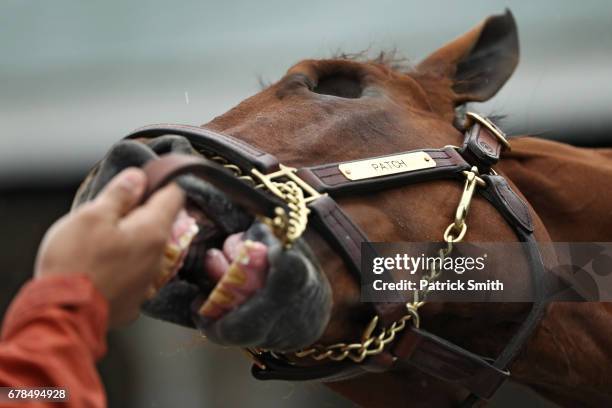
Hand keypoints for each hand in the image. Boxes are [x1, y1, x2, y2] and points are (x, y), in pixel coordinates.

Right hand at [34, 168, 184, 326]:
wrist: (62, 316)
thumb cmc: (75, 264)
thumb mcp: (92, 216)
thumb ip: (120, 194)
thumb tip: (138, 178)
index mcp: (153, 231)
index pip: (174, 196)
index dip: (161, 182)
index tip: (146, 179)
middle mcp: (159, 257)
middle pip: (159, 222)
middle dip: (140, 212)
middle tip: (110, 211)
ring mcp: (148, 280)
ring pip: (145, 249)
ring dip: (129, 240)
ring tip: (99, 241)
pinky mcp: (134, 298)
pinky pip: (133, 272)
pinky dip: (122, 265)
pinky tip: (99, 266)